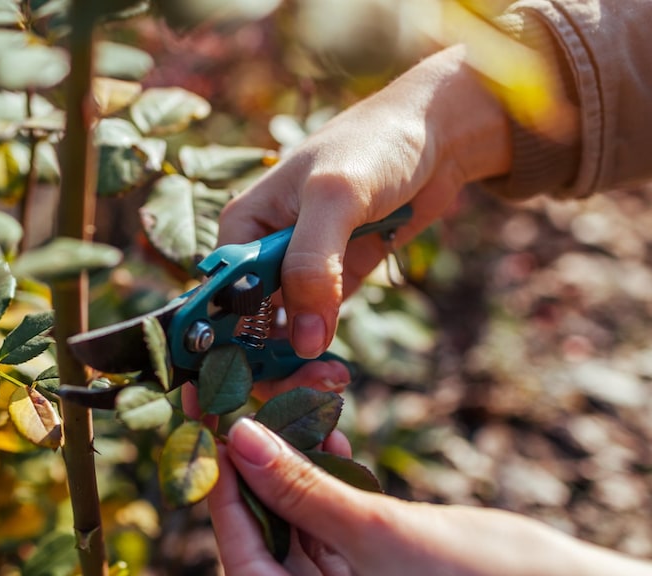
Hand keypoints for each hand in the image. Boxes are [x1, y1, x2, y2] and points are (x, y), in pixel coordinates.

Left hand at [210, 419, 651, 575]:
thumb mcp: (377, 535)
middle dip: (254, 455)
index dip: (217, 474)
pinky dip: (329, 468)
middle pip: (261, 518)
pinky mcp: (368, 554)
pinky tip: (325, 428)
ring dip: (294, 452)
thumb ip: (303, 492)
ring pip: (297, 506)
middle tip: (237, 394)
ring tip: (289, 397)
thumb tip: (238, 439)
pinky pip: (333, 507)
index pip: (238, 540)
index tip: (200, 414)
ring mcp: (340, 574)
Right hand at [218, 44, 512, 357]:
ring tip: (330, 381)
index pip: (216, 297)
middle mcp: (261, 254)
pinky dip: (318, 358)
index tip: (232, 386)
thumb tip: (301, 339)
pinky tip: (334, 374)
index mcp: (242, 227)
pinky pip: (314, 333)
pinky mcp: (333, 285)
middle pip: (242, 326)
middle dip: (262, 365)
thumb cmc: (374, 146)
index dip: (218, 345)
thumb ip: (312, 264)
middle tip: (301, 389)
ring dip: (295, 368)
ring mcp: (297, 273)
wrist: (435, 137)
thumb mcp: (336, 196)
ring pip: (278, 338)